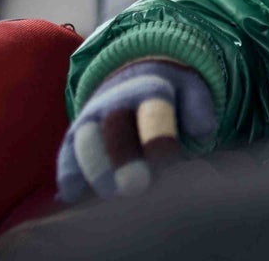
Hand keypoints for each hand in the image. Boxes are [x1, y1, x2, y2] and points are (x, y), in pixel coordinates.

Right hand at [57, 60, 215, 201]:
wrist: (136, 73)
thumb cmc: (173, 94)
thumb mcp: (192, 91)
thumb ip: (199, 110)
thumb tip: (201, 132)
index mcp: (152, 89)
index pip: (154, 111)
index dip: (158, 135)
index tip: (166, 158)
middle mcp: (117, 101)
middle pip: (115, 127)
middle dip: (123, 157)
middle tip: (135, 187)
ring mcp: (92, 117)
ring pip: (85, 139)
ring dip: (95, 168)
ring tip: (109, 195)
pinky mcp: (74, 135)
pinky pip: (66, 153)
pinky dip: (68, 174)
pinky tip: (71, 196)